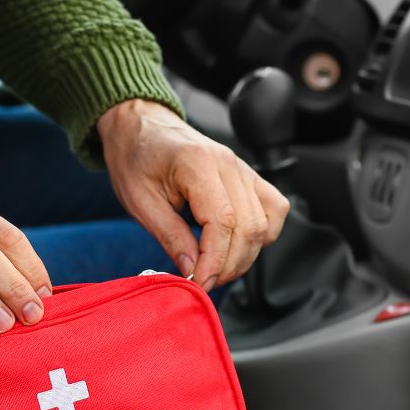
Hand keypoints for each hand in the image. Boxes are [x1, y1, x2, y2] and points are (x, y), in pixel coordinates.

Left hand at [97, 99, 289, 289]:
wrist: (141, 127)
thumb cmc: (136, 158)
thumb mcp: (139, 201)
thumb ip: (170, 235)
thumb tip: (192, 269)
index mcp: (197, 163)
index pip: (223, 221)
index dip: (214, 260)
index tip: (199, 282)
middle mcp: (228, 163)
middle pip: (249, 226)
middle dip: (229, 264)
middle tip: (204, 281)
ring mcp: (243, 168)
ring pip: (265, 223)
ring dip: (245, 255)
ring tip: (217, 268)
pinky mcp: (249, 176)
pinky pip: (273, 209)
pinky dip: (261, 235)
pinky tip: (236, 245)